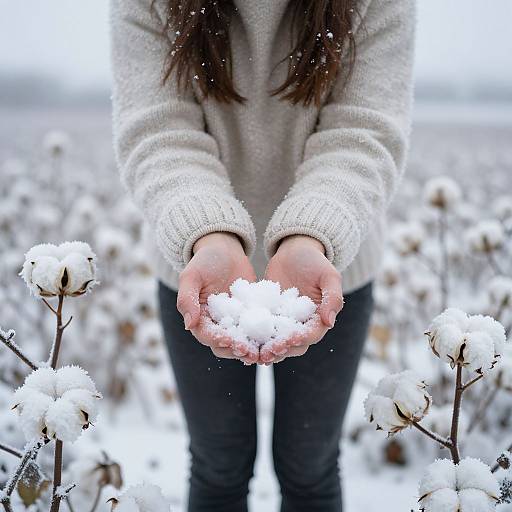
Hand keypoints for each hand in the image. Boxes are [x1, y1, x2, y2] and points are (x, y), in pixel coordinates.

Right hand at [176, 232, 258, 363]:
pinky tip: (277, 338)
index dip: (218, 341)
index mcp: (199, 318)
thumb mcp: (192, 275)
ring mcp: (234, 322)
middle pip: (224, 345)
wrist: (225, 250)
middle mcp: (216, 324)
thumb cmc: (204, 260)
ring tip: (264, 351)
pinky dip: (265, 336)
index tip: (231, 342)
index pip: (206, 335)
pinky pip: (257, 329)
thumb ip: (186, 299)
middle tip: (251, 352)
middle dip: (237, 350)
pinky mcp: (250, 316)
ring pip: (242, 341)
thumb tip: (189, 325)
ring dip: (252, 348)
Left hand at [261, 235, 343, 362]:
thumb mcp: (328, 275)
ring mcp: (284, 323)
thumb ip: (333, 297)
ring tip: (254, 353)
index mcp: (319, 319)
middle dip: (281, 350)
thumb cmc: (315, 261)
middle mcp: (302, 326)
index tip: (289, 340)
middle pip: (293, 345)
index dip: (301, 339)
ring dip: (266, 350)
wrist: (294, 252)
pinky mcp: (268, 317)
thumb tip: (329, 322)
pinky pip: (261, 330)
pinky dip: (253, 338)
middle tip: (267, 352)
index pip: (311, 335)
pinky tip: (241, 341)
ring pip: (276, 343)